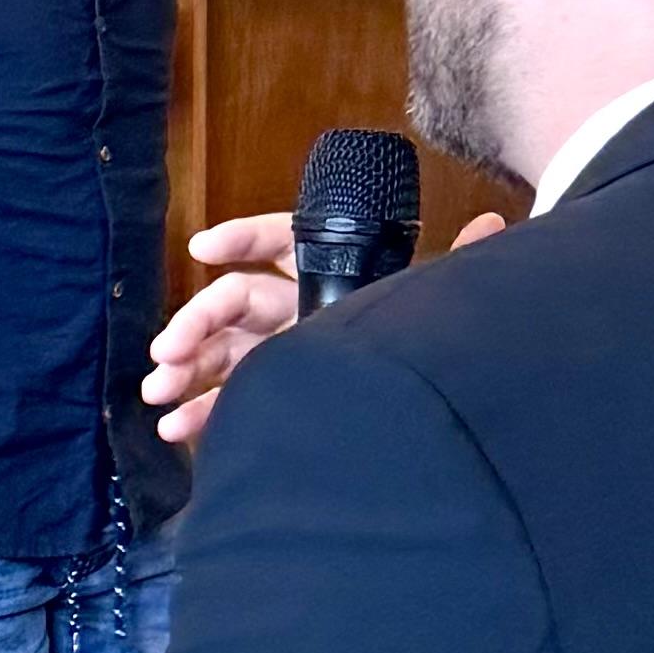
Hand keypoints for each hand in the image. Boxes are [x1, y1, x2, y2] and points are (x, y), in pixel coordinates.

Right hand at [142, 208, 509, 444]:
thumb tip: (495, 223)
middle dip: (194, 322)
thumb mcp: (439, 306)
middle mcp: (299, 311)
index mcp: (334, 278)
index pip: (282, 243)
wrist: (437, 418)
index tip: (204, 249)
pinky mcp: (273, 395)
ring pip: (219, 351)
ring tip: (158, 390)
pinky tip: (176, 428)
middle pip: (234, 302)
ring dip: (182, 367)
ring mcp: (282, 355)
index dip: (243, 240)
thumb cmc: (432, 346)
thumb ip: (458, 265)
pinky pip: (227, 398)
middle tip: (168, 350)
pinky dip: (198, 411)